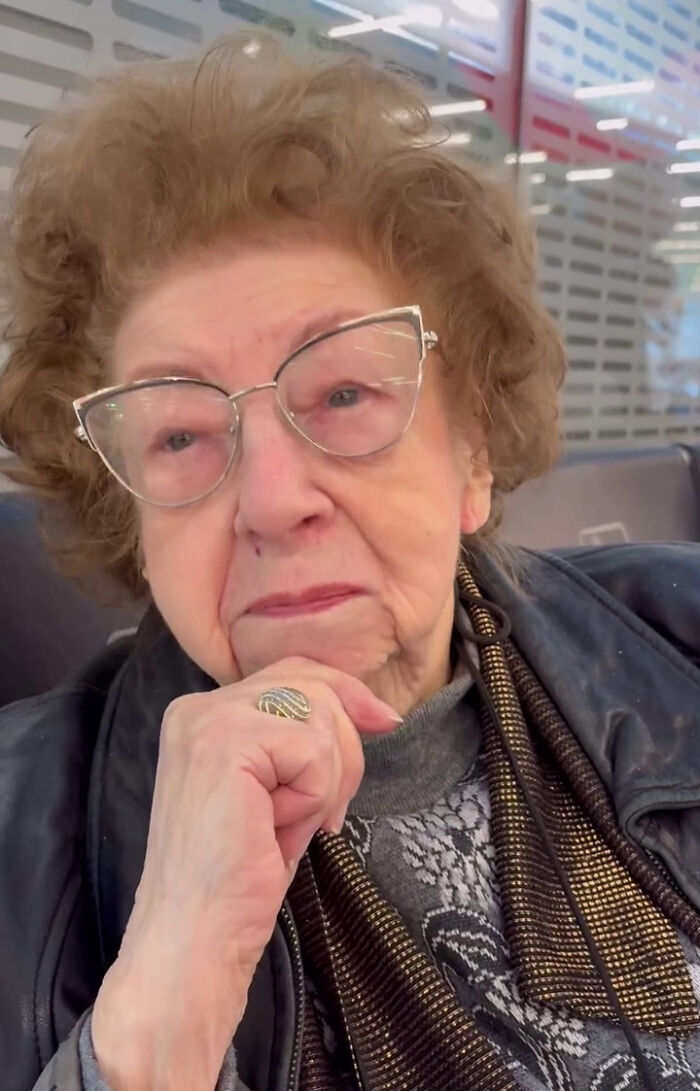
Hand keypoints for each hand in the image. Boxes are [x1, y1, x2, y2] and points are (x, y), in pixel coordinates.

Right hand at [92, 657, 399, 1090]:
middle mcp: (199, 706)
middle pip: (314, 686)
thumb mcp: (281, 790)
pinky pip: (313, 751)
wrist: (194, 942)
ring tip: (283, 827)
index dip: (346, 694)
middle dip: (342, 751)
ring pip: (320, 716)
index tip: (385, 722)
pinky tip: (276, 829)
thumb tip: (376, 710)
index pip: (294, 671)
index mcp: (204, 713)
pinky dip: (313, 797)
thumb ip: (305, 738)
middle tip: (320, 814)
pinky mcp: (226, 743)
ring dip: (325, 783)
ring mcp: (208, 721)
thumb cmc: (238, 879)